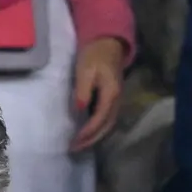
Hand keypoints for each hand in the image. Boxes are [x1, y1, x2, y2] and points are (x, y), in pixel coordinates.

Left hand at [71, 37, 125, 151]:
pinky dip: (98, 130)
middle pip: (106, 127)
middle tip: (74, 148)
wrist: (108, 42)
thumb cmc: (94, 54)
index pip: (99, 119)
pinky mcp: (114, 99)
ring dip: (95, 137)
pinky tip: (87, 134)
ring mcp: (117, 100)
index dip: (87, 132)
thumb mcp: (85, 70)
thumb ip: (83, 90)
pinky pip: (107, 120)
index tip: (74, 141)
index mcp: (111, 93)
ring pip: (108, 125)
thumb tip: (80, 109)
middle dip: (91, 140)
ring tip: (79, 145)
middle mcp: (117, 100)